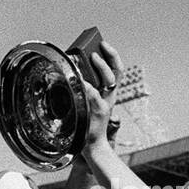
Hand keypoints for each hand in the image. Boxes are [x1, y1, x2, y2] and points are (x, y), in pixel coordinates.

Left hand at [79, 40, 124, 156]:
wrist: (90, 145)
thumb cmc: (85, 124)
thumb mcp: (84, 103)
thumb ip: (82, 89)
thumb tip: (72, 72)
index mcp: (108, 93)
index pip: (116, 70)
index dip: (112, 56)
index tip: (103, 43)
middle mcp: (110, 97)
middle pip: (116, 72)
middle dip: (109, 58)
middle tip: (96, 50)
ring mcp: (106, 103)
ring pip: (109, 81)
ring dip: (101, 67)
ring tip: (90, 58)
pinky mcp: (99, 112)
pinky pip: (94, 95)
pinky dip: (88, 86)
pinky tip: (80, 80)